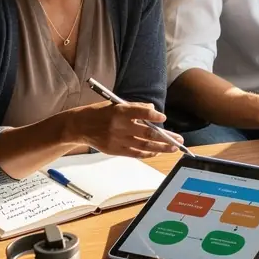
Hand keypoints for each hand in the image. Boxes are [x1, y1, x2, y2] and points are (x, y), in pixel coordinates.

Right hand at [65, 102, 182, 158]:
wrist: (80, 126)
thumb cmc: (99, 113)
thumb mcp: (115, 104)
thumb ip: (135, 107)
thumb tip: (152, 110)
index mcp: (119, 111)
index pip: (140, 113)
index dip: (153, 116)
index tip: (163, 117)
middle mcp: (119, 126)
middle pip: (147, 133)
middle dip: (166, 137)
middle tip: (178, 139)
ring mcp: (117, 140)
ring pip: (144, 146)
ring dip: (161, 148)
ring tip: (173, 148)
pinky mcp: (115, 150)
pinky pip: (135, 154)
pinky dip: (148, 153)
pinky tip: (157, 152)